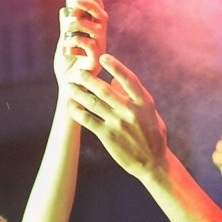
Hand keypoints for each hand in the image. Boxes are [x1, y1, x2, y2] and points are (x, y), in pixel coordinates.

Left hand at [54, 0, 107, 80]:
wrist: (66, 87)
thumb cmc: (66, 67)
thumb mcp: (64, 43)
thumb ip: (65, 27)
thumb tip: (64, 10)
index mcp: (94, 36)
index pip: (98, 14)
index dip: (92, 2)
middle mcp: (100, 42)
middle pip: (102, 17)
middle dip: (88, 8)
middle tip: (73, 6)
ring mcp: (99, 51)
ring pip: (96, 29)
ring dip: (77, 26)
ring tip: (64, 34)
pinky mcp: (96, 62)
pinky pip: (91, 45)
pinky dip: (76, 42)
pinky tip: (66, 49)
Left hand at [64, 53, 168, 178]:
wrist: (153, 164)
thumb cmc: (153, 135)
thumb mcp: (150, 113)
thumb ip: (134, 97)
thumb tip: (115, 81)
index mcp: (144, 103)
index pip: (129, 80)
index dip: (116, 67)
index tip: (103, 57)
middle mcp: (131, 111)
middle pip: (105, 90)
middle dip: (88, 78)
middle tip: (77, 71)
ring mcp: (118, 124)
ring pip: (92, 103)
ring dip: (78, 92)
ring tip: (69, 86)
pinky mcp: (108, 136)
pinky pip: (87, 120)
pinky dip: (77, 111)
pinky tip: (70, 105)